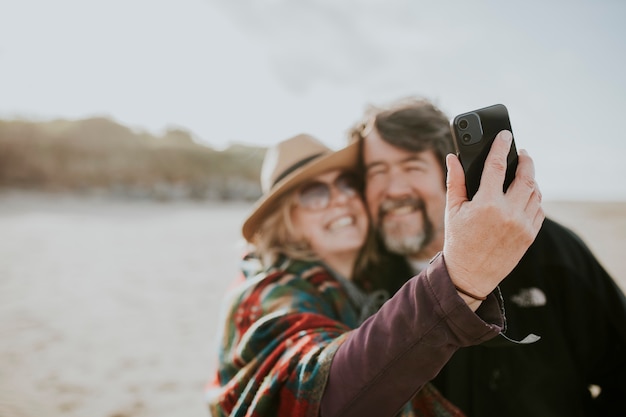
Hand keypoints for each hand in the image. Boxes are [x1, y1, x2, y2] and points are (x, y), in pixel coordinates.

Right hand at [443, 130, 543, 302]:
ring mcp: (522, 225)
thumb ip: (455, 181)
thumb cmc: (458, 241)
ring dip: (531, 179)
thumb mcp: (452, 210)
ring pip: (536, 192)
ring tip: (523, 174)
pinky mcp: (530, 235)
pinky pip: (539, 210)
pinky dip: (534, 199)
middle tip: (522, 152)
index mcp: (486, 204)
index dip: (501, 146)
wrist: (470, 275)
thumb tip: (452, 158)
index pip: (497, 165)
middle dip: (526, 160)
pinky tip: (526, 195)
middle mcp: (508, 213)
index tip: (505, 134)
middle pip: (526, 176)